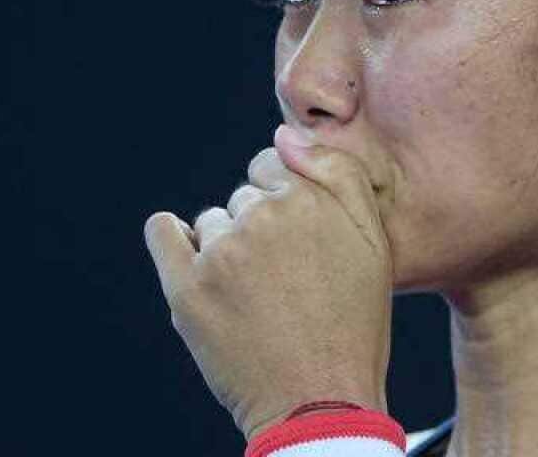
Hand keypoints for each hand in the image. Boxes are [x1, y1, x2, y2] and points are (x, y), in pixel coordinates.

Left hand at [143, 124, 393, 438]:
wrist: (319, 402)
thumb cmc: (353, 325)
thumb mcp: (374, 242)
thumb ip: (339, 174)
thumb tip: (285, 134)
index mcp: (312, 199)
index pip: (274, 163)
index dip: (287, 200)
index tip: (299, 240)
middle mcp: (264, 218)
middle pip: (244, 197)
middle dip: (260, 228)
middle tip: (285, 279)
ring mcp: (221, 253)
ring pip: (212, 222)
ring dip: (227, 248)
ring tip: (257, 296)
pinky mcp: (186, 288)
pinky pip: (163, 233)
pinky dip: (173, 241)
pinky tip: (195, 265)